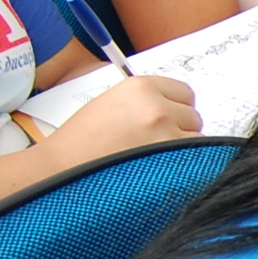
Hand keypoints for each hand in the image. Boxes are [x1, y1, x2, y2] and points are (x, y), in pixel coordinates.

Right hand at [40, 75, 198, 169]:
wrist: (60, 169)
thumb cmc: (80, 142)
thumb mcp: (111, 103)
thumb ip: (145, 101)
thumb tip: (176, 109)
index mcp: (140, 87)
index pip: (185, 93)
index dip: (177, 108)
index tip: (168, 119)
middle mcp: (157, 108)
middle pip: (194, 117)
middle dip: (180, 129)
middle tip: (155, 144)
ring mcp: (166, 136)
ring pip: (197, 141)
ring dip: (182, 150)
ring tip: (152, 159)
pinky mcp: (170, 163)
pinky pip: (196, 163)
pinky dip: (184, 168)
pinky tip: (160, 171)